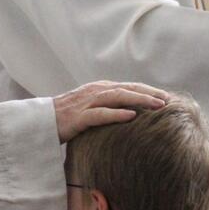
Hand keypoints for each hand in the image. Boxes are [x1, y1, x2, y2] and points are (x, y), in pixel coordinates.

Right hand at [53, 80, 167, 142]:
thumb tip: (130, 116)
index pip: (129, 87)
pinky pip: (100, 114)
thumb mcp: (90, 110)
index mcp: (100, 89)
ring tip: (158, 106)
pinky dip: (116, 114)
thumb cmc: (66, 119)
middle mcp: (95, 91)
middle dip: (150, 93)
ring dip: (140, 100)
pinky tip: (131, 116)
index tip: (166, 97)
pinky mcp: (78, 117)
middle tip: (169, 100)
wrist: (39, 122)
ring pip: (118, 97)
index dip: (148, 91)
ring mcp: (86, 103)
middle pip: (128, 88)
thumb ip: (107, 108)